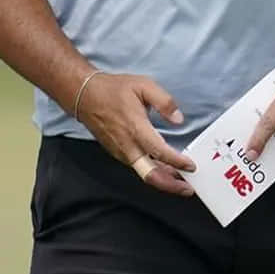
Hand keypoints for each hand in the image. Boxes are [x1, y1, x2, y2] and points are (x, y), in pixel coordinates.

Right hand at [76, 72, 196, 195]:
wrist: (83, 94)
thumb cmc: (113, 89)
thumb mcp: (143, 85)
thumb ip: (164, 101)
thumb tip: (178, 119)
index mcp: (135, 127)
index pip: (160, 152)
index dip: (177, 162)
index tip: (191, 165)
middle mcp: (127, 144)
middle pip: (150, 174)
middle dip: (171, 185)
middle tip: (188, 188)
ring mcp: (120, 150)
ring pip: (144, 173)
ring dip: (163, 179)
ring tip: (180, 180)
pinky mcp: (116, 152)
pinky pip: (137, 166)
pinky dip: (151, 172)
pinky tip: (162, 168)